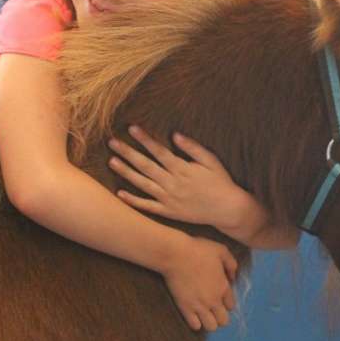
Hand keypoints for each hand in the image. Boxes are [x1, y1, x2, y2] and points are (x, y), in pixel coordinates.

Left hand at [108, 125, 244, 227]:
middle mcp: (172, 183)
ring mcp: (169, 199)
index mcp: (182, 169)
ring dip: (126, 172)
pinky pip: (147, 206)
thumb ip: (193, 148)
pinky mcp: (168, 212)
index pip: (159, 151)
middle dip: (128, 152)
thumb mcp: (211, 160)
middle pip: (145, 165)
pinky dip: (133, 200)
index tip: (132, 128)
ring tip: (112, 161)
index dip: (145, 139)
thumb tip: (174, 134)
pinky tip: (120, 193)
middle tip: (112, 142)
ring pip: (142, 184)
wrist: (227, 210)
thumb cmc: (221, 182)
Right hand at [162, 234, 237, 330]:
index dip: (226, 303)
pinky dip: (196, 323)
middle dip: (220, 316)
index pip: (231, 306)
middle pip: (224, 321)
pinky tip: (193, 314)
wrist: (176, 255)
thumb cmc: (199, 250)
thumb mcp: (221, 251)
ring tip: (203, 314)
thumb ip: (231, 264)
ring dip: (209, 322)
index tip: (219, 298)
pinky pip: (195, 326)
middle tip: (212, 308)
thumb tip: (233, 277)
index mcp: (223, 286)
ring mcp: (199, 306)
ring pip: (211, 327)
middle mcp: (214, 300)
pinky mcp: (185, 309)